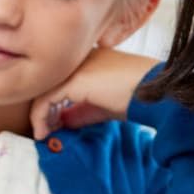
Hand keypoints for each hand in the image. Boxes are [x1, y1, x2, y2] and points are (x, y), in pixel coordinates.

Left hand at [29, 49, 156, 139]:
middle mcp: (79, 59)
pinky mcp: (74, 80)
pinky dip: (40, 117)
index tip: (54, 123)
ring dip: (40, 115)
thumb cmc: (136, 98)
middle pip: (49, 83)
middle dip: (44, 109)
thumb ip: (81, 111)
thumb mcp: (103, 105)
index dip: (53, 102)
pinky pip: (46, 100)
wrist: (153, 94)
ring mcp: (75, 68)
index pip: (60, 79)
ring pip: (44, 90)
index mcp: (88, 59)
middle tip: (45, 130)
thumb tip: (62, 122)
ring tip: (42, 133)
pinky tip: (43, 132)